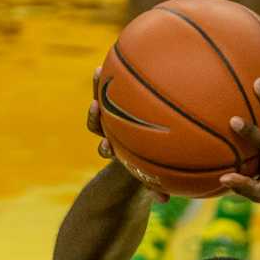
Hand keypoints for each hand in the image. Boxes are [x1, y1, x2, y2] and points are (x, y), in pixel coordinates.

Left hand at [88, 67, 167, 203]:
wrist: (142, 159)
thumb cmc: (153, 172)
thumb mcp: (154, 181)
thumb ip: (156, 188)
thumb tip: (164, 202)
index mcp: (117, 149)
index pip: (105, 148)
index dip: (105, 147)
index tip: (107, 146)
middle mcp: (112, 132)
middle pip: (97, 123)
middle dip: (94, 116)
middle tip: (96, 107)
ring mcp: (115, 116)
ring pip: (104, 100)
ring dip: (100, 87)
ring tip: (99, 71)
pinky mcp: (120, 100)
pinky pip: (119, 86)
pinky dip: (119, 76)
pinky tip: (127, 58)